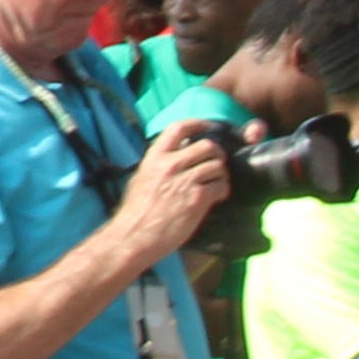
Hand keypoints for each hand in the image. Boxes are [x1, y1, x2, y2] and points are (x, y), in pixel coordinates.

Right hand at [115, 120, 235, 266]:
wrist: (135, 235)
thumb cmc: (136, 211)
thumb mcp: (141, 178)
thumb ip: (158, 165)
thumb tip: (174, 157)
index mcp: (154, 157)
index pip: (179, 128)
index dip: (198, 124)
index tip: (209, 127)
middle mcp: (170, 164)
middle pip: (208, 146)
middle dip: (217, 155)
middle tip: (215, 165)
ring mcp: (185, 181)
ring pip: (218, 166)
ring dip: (221, 175)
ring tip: (215, 185)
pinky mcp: (197, 198)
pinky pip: (221, 186)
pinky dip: (222, 191)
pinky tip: (215, 198)